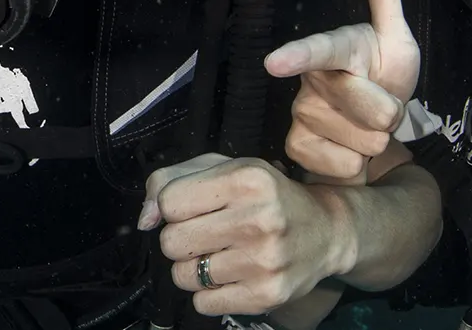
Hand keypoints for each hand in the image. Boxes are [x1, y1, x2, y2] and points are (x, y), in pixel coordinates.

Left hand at [141, 154, 350, 316]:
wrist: (327, 231)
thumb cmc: (267, 196)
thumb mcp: (223, 168)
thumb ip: (171, 181)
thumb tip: (144, 219)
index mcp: (246, 179)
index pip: (168, 202)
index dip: (172, 206)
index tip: (194, 207)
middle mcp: (259, 219)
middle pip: (172, 242)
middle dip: (181, 239)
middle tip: (208, 233)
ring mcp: (264, 261)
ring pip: (184, 276)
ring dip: (194, 267)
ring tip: (221, 253)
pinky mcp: (267, 295)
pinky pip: (203, 303)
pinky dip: (209, 292)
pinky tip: (231, 274)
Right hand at [264, 0, 419, 183]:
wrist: (373, 125)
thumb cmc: (383, 75)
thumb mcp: (395, 36)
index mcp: (337, 48)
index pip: (319, 51)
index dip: (297, 57)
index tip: (275, 63)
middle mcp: (312, 79)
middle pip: (368, 108)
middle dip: (389, 113)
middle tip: (384, 106)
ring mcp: (301, 114)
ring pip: (358, 140)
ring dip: (373, 140)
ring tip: (364, 126)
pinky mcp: (297, 146)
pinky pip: (341, 164)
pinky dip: (355, 163)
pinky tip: (346, 147)